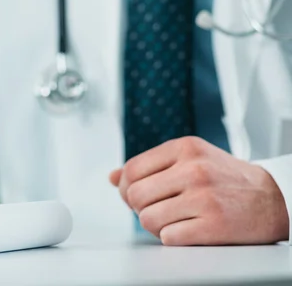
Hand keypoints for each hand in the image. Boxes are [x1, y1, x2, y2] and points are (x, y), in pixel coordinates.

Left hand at [109, 136, 288, 244]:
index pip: (131, 170)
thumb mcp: (189, 159)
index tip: (134, 196)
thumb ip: (150, 166)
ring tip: (173, 220)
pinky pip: (168, 237)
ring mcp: (204, 197)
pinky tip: (188, 229)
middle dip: (139, 208)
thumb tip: (112, 177)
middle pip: (135, 196)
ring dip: (155, 225)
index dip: (125, 188)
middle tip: (155, 209)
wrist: (273, 199)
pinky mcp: (214, 224)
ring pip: (147, 219)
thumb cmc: (225, 178)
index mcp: (184, 148)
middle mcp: (193, 169)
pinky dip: (173, 237)